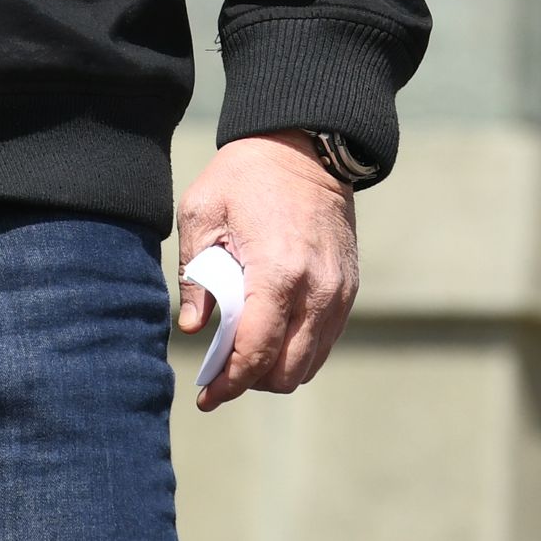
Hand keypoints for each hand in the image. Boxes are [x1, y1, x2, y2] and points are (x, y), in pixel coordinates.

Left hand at [174, 132, 359, 408]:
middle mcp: (317, 289)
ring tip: (244, 357)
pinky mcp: (348, 287)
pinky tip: (271, 338)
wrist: (305, 143)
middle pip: (286, 371)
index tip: (206, 397)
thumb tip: (193, 327)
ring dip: (275, 371)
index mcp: (277, 271)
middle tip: (221, 375)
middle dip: (250, 382)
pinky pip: (325, 341)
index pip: (256, 352)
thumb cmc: (245, 175)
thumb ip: (194, 274)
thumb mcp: (202, 212)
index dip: (228, 383)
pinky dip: (298, 352)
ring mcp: (338, 291)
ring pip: (310, 363)